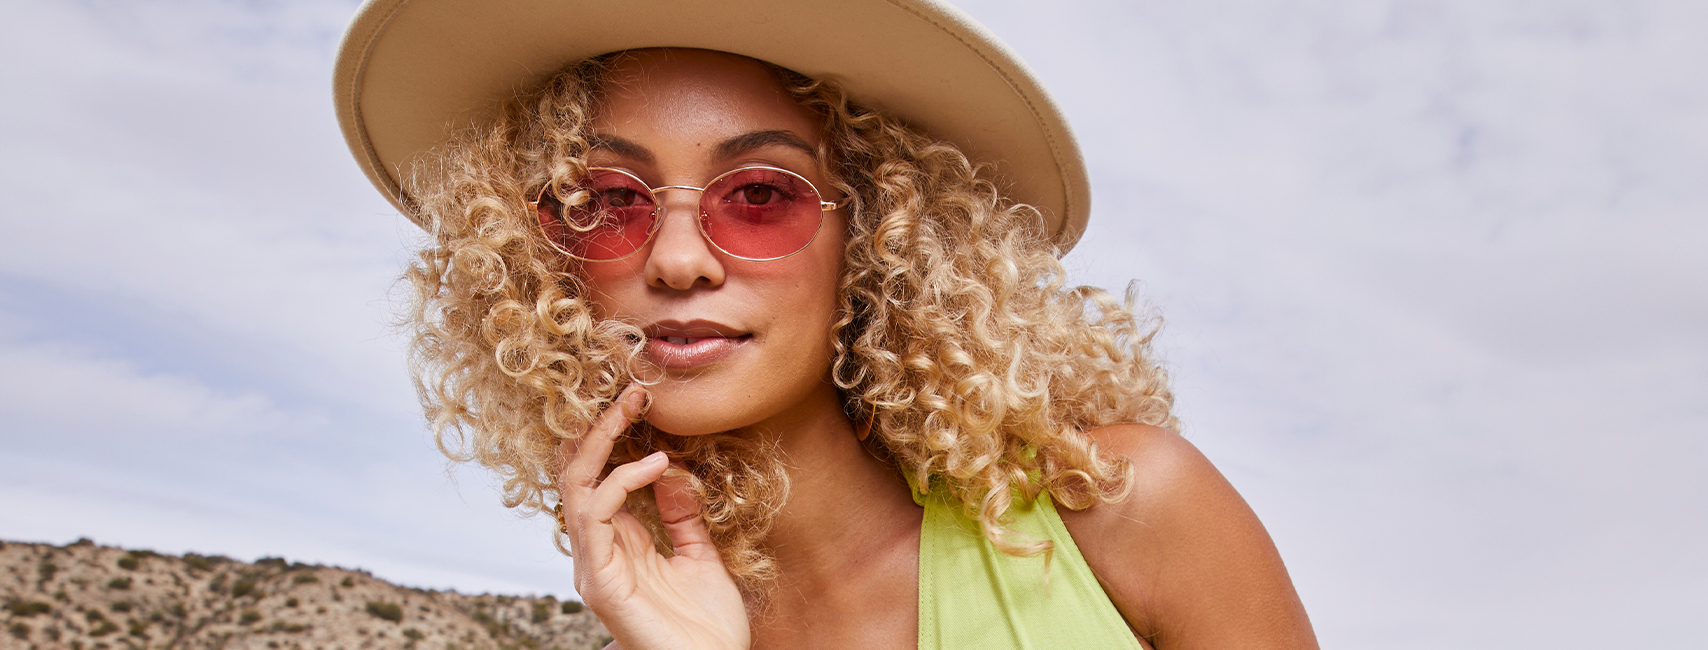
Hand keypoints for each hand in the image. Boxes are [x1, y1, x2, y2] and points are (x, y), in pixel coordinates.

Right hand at [557, 385, 749, 649]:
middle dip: (599, 428)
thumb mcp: (701, 557)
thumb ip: (684, 517)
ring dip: (602, 442)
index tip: (643, 401)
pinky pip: (594, 518)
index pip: (599, 479)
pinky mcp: (600, 583)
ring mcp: (594, 567)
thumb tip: (673, 471)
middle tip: (632, 393)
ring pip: (576, 488)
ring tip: (633, 411)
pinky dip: (621, 482)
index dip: (613, 438)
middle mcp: (598, 552)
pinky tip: (655, 465)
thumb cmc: (708, 628)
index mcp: (619, 545)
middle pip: (577, 476)